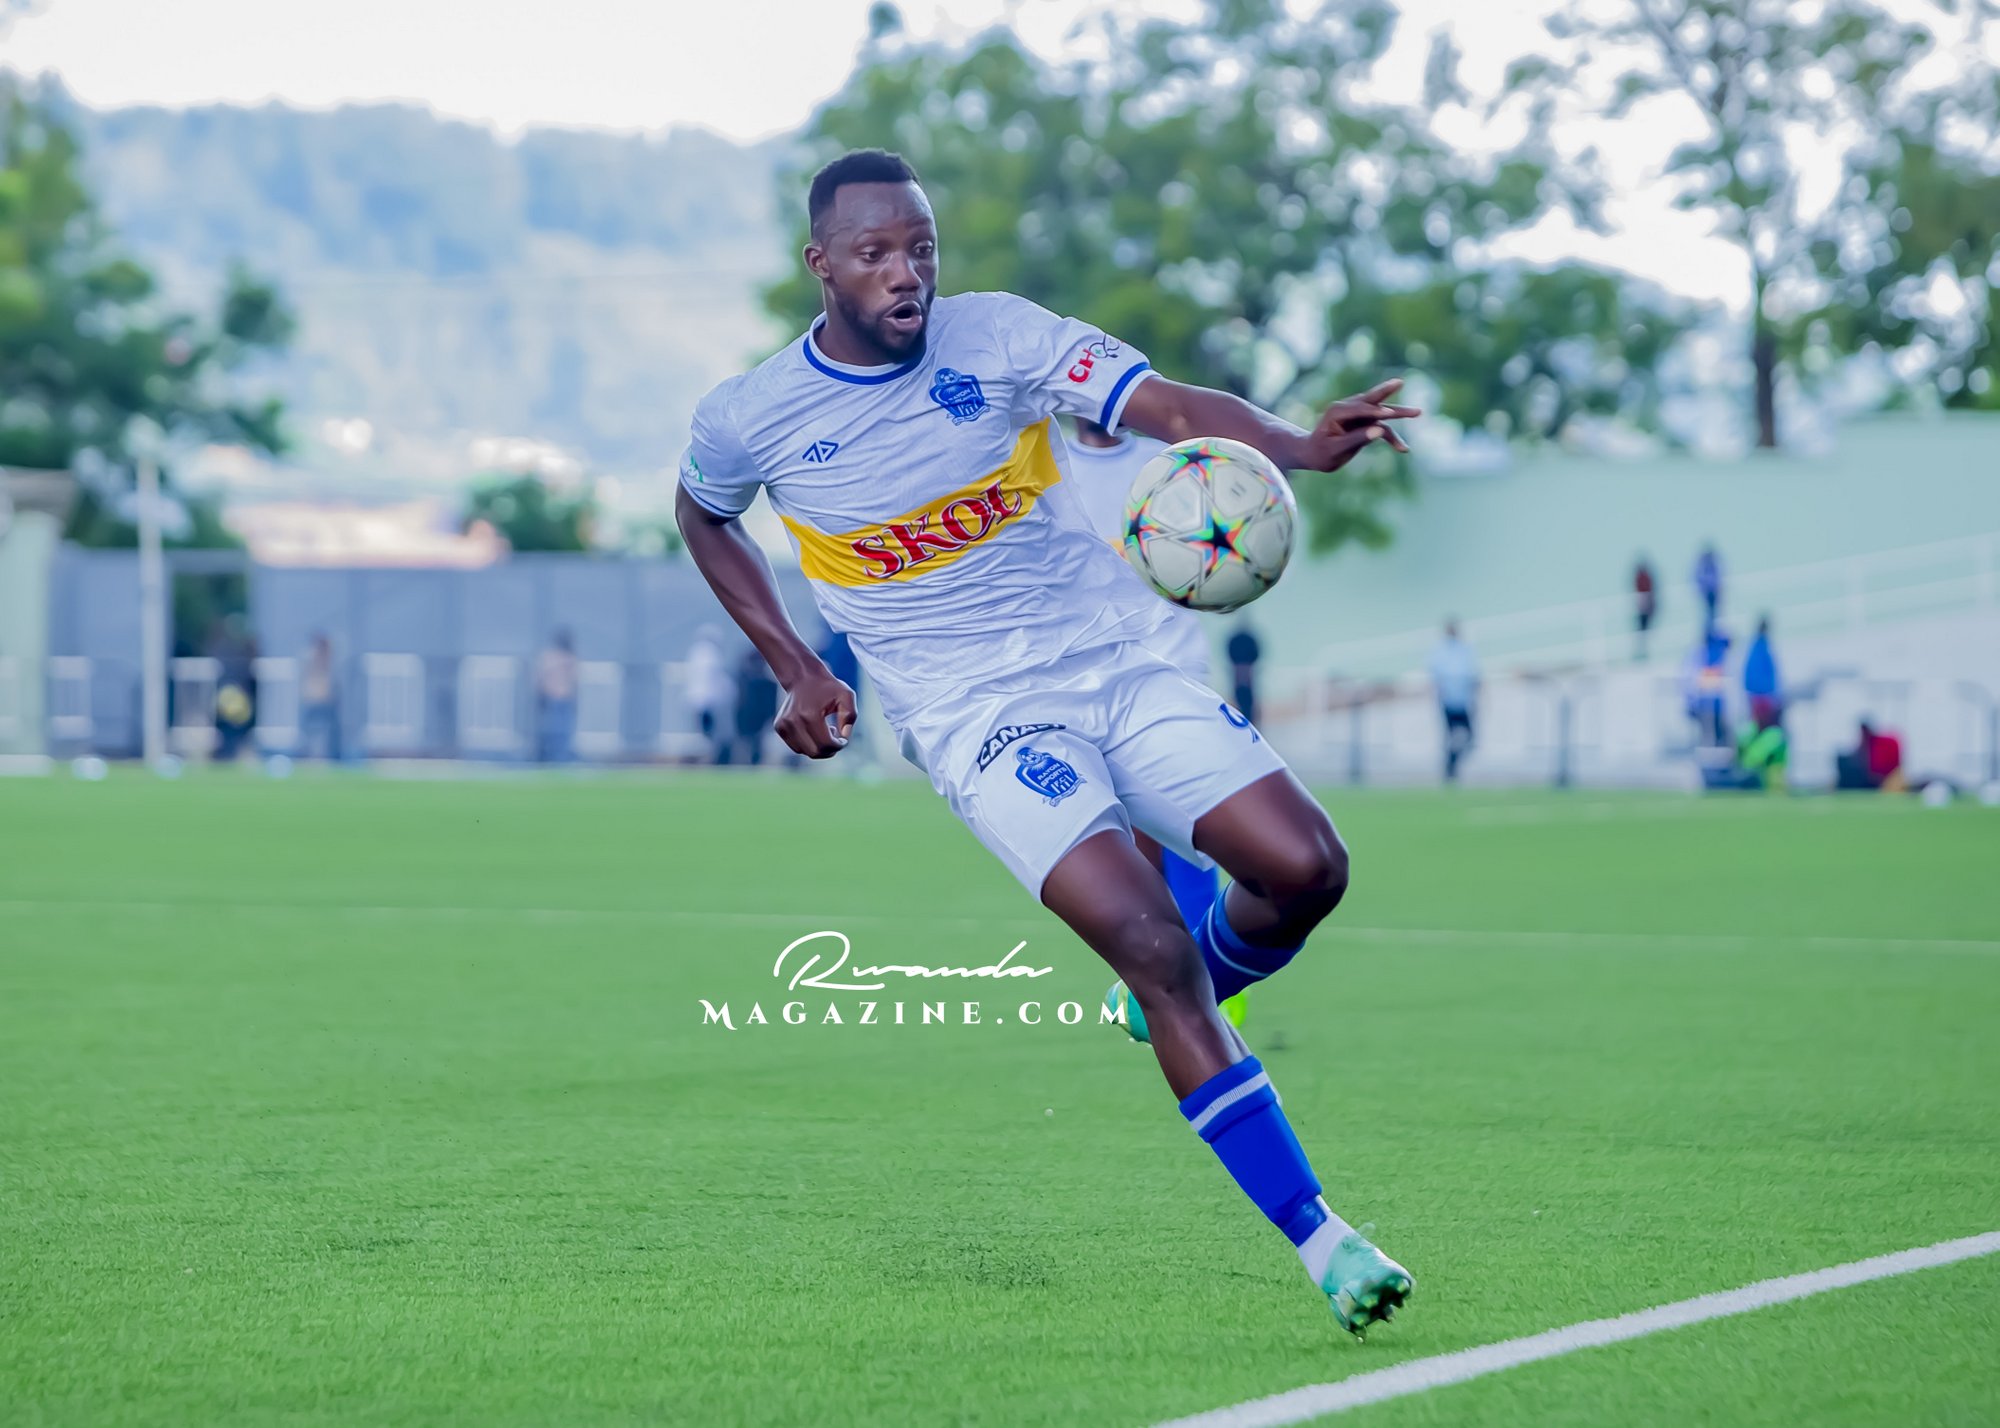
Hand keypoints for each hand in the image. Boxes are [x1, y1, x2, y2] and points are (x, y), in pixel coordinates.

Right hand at [776, 666, 856, 758]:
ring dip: (817, 747)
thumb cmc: (827, 687)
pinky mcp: (779, 727)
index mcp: (809, 715)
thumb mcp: (846, 696)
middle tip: (835, 737)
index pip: (825, 744)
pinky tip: (814, 730)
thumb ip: (850, 717)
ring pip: (804, 752)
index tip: (843, 739)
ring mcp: (783, 725)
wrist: (802, 676)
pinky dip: (807, 744)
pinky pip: (796, 747)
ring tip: (824, 731)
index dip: (838, 746)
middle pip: (814, 752)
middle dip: (829, 750)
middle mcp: (793, 721)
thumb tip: (843, 737)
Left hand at [1298, 378, 1420, 471]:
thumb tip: (1379, 430)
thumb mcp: (1336, 449)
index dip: (1376, 412)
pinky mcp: (1363, 422)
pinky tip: (1403, 449)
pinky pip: (1381, 426)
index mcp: (1337, 411)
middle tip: (1400, 382)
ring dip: (1398, 413)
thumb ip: (1357, 439)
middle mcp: (1348, 408)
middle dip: (1388, 392)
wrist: (1312, 454)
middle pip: (1372, 399)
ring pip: (1381, 412)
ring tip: (1418, 412)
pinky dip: (1391, 436)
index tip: (1390, 415)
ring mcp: (1357, 414)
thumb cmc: (1320, 453)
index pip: (1360, 409)